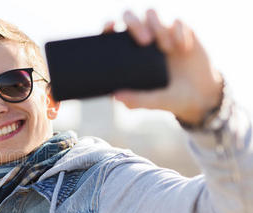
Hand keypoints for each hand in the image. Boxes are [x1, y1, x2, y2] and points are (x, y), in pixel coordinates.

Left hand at [107, 10, 222, 124]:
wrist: (200, 96)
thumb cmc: (170, 98)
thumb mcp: (154, 102)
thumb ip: (136, 100)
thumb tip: (115, 96)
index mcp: (129, 55)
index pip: (113, 34)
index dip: (108, 25)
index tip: (111, 27)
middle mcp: (142, 41)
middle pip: (129, 17)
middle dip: (134, 24)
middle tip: (145, 42)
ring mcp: (161, 34)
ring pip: (151, 14)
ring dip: (158, 27)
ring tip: (167, 49)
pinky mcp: (181, 32)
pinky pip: (177, 21)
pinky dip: (180, 32)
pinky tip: (184, 47)